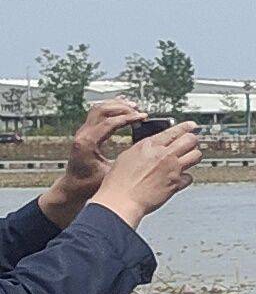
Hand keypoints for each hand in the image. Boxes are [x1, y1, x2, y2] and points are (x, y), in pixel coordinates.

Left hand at [40, 102, 142, 223]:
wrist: (72, 187)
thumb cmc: (89, 184)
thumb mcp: (110, 174)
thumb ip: (124, 160)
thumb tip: (144, 150)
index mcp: (87, 143)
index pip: (109, 122)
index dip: (128, 118)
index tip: (143, 117)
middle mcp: (82, 134)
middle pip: (102, 110)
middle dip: (122, 108)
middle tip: (139, 111)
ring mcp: (82, 132)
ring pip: (98, 109)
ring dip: (116, 105)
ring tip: (133, 106)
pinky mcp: (85, 133)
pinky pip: (96, 114)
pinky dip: (110, 109)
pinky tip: (120, 107)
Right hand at [89, 122, 200, 226]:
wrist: (121, 200)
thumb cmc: (119, 181)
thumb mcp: (128, 155)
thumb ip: (145, 149)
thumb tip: (156, 145)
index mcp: (150, 145)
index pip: (174, 131)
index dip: (186, 127)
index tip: (192, 126)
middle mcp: (164, 154)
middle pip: (190, 140)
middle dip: (192, 140)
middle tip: (191, 143)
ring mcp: (172, 169)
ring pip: (196, 155)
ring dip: (194, 156)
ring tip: (188, 158)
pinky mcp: (176, 183)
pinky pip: (190, 176)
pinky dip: (186, 177)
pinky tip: (179, 178)